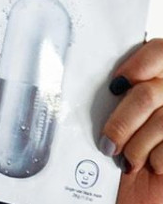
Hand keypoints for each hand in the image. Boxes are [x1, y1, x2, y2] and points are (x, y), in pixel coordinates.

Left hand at [99, 39, 162, 203]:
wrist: (136, 191)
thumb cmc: (121, 145)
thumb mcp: (114, 111)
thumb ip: (115, 92)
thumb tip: (85, 80)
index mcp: (160, 72)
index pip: (159, 50)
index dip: (139, 64)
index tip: (115, 85)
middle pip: (148, 94)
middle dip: (122, 121)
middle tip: (107, 142)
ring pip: (160, 121)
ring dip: (136, 145)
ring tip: (125, 158)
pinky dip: (155, 158)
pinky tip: (149, 164)